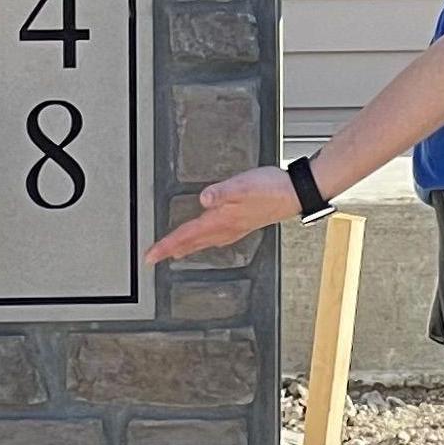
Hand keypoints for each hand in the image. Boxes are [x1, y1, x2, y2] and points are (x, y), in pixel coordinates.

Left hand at [146, 165, 299, 264]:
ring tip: (173, 253)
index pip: (186, 236)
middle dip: (170, 251)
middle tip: (153, 258)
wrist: (293, 194)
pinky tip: (206, 239)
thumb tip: (203, 199)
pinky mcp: (242, 224)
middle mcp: (225, 229)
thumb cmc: (270, 189)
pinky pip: (215, 238)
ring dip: (185, 248)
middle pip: (191, 243)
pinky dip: (202, 242)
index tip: (150, 256)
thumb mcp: (242, 186)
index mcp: (221, 221)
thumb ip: (221, 192)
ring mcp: (234, 229)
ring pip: (202, 243)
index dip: (165, 245)